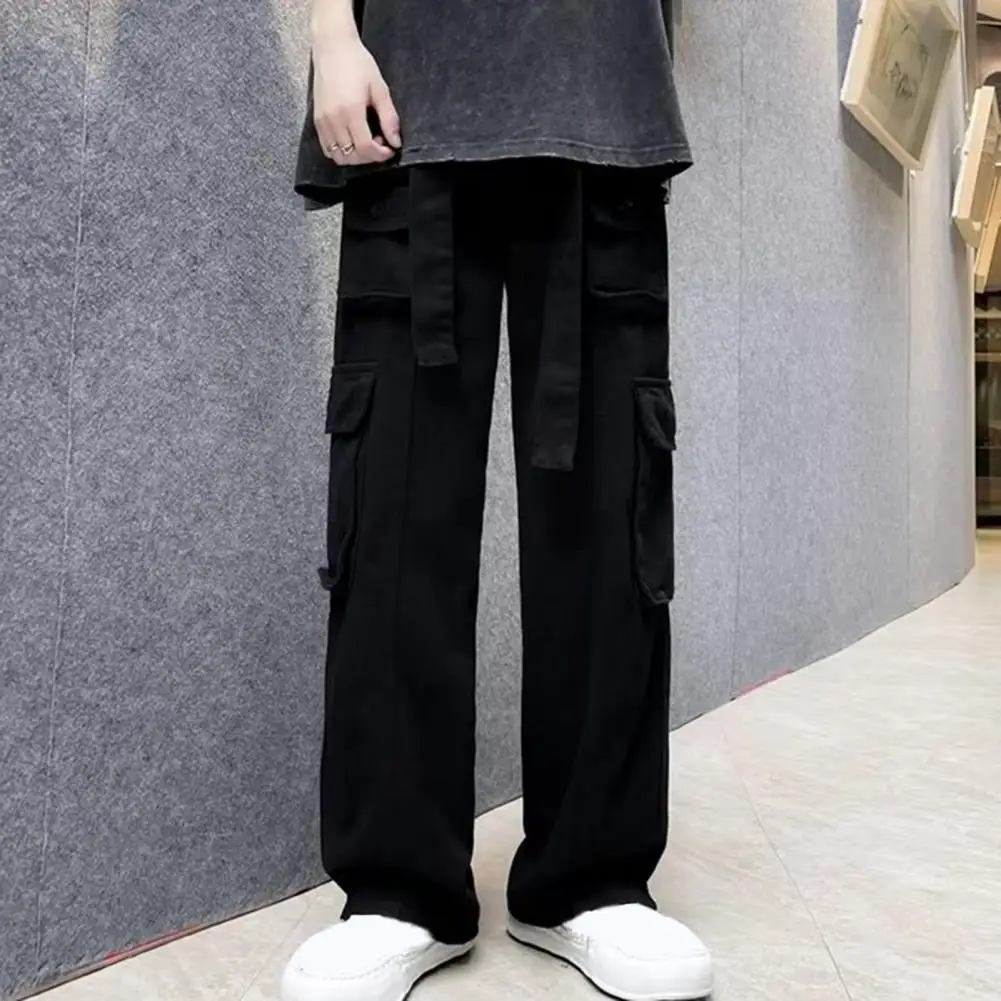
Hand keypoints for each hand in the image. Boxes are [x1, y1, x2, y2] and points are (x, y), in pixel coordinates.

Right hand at [312, 29, 400, 165]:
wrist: (332, 47)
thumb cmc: (358, 64)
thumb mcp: (380, 89)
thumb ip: (389, 118)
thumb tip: (395, 142)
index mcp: (351, 110)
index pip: (365, 147)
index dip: (380, 154)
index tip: (390, 149)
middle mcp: (334, 119)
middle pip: (352, 156)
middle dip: (370, 156)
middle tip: (380, 143)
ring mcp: (323, 121)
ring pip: (338, 156)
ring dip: (355, 156)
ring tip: (366, 141)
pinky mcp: (316, 120)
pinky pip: (327, 148)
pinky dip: (341, 151)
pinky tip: (352, 139)